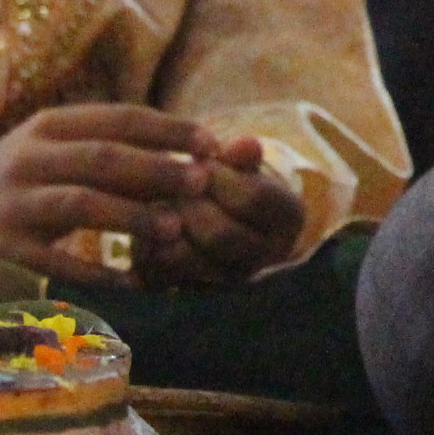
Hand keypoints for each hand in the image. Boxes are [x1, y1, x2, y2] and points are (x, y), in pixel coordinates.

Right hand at [0, 105, 209, 288]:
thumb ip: (115, 148)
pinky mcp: (3, 251)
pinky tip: (135, 281)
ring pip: (81, 204)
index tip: (212, 144)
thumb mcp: (58, 149)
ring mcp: (12, 204)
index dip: (170, 129)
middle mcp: (27, 158)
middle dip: (159, 170)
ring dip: (132, 216)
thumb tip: (196, 155)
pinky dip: (98, 272)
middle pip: (103, 158)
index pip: (119, 118)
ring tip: (175, 229)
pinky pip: (57, 262)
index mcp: (49, 125)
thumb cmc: (25, 179)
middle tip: (203, 183)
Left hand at [149, 134, 304, 285]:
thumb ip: (243, 155)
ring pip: (187, 259)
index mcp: (288, 219)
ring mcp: (228, 279)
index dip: (221, 176)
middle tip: (171, 182)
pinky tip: (146, 223)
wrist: (231, 219)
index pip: (253, 198)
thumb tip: (246, 144)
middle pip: (220, 234)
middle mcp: (264, 257)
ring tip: (157, 200)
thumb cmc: (237, 181)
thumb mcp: (246, 164)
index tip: (199, 160)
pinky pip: (159, 273)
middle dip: (190, 204)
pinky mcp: (191, 290)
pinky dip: (146, 246)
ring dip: (165, 225)